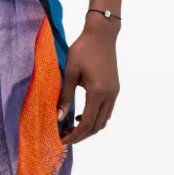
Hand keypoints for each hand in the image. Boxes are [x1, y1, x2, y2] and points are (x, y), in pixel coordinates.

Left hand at [57, 18, 119, 144]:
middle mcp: (109, 96)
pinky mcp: (115, 89)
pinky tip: (82, 115)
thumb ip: (65, 96)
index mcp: (98, 92)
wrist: (101, 34)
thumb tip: (58, 118)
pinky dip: (96, 118)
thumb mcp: (70, 72)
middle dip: (81, 135)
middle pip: (97, 126)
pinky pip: (107, 111)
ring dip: (89, 128)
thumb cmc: (83, 49)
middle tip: (65, 137)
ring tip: (72, 128)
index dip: (75, 135)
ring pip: (104, 120)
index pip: (87, 123)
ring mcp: (114, 93)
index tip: (62, 140)